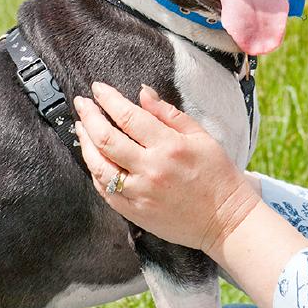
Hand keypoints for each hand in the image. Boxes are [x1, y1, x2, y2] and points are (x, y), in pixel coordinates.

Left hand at [74, 82, 260, 253]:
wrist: (226, 220)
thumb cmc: (218, 175)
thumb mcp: (201, 136)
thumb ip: (168, 114)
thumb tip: (142, 93)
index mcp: (169, 146)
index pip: (129, 116)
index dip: (109, 99)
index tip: (98, 88)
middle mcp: (151, 169)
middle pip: (106, 139)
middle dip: (89, 116)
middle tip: (82, 103)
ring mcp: (140, 193)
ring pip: (99, 166)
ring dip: (86, 144)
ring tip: (81, 128)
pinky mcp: (135, 213)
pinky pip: (105, 191)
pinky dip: (95, 172)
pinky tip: (93, 158)